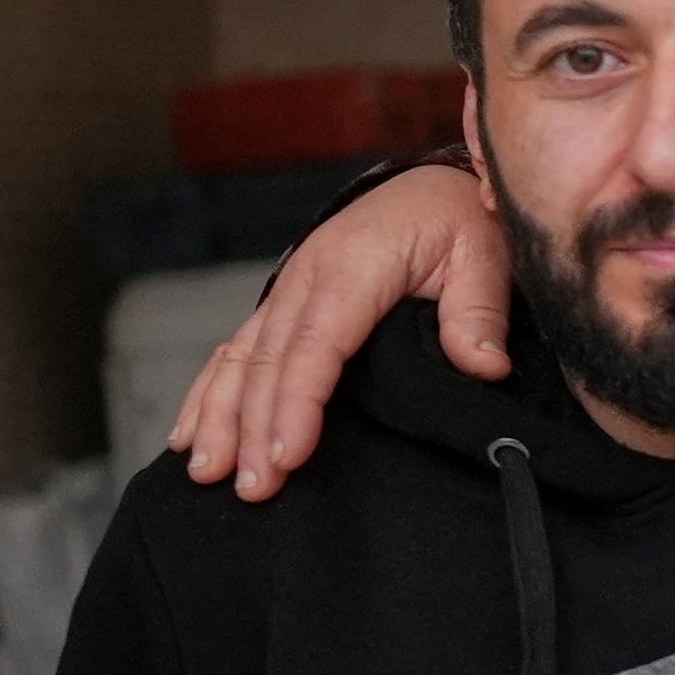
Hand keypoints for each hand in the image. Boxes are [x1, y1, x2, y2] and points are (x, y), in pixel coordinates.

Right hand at [170, 162, 505, 499]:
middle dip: (252, 428)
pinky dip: (209, 393)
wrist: (432, 187)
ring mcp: (286, 291)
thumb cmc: (458, 220)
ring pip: (239, 358)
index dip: (297, 402)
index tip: (288, 455)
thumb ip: (479, 311)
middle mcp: (306, 277)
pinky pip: (234, 351)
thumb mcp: (484, 253)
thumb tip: (483, 366)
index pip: (316, 344)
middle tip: (252, 488)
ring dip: (219, 417)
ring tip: (208, 474)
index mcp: (352, 266)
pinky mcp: (282, 306)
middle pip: (269, 361)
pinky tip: (190, 437)